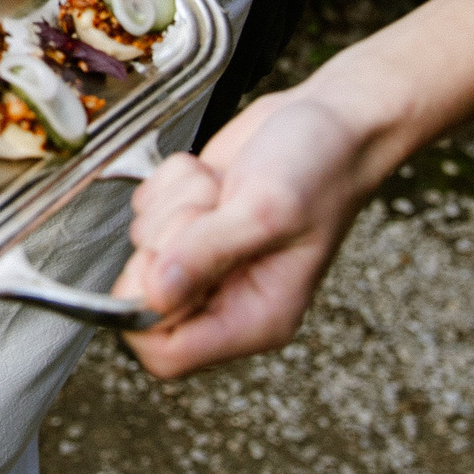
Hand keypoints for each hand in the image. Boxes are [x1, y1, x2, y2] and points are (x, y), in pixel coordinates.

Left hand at [113, 87, 383, 378]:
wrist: (331, 119)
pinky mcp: (188, 219)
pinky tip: (214, 176)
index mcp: (253, 318)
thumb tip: (155, 294)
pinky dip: (170, 181)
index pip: (168, 354)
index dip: (146, 311)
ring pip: (141, 243)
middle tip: (210, 211)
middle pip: (143, 296)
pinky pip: (143, 207)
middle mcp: (225, 295)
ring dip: (174, 203)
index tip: (164, 257)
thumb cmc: (322, 170)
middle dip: (166, 241)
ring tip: (224, 189)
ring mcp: (203, 257)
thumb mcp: (266, 211)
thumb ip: (207, 253)